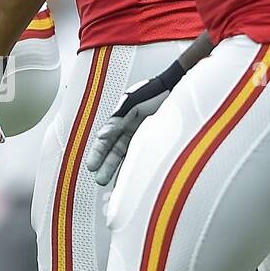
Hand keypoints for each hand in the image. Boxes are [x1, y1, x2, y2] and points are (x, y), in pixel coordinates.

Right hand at [85, 58, 186, 187]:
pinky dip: (137, 167)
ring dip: (120, 169)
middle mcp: (130, 129)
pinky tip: (134, 177)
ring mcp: (143, 135)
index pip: (106, 140)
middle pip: (115, 151)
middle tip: (101, 179)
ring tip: (115, 184)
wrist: (178, 87)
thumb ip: (116, 119)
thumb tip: (102, 135)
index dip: (97, 153)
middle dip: (107, 166)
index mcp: (121, 119)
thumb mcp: (131, 102)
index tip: (91, 165)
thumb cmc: (155, 90)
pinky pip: (143, 156)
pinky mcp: (156, 140)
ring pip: (128, 156)